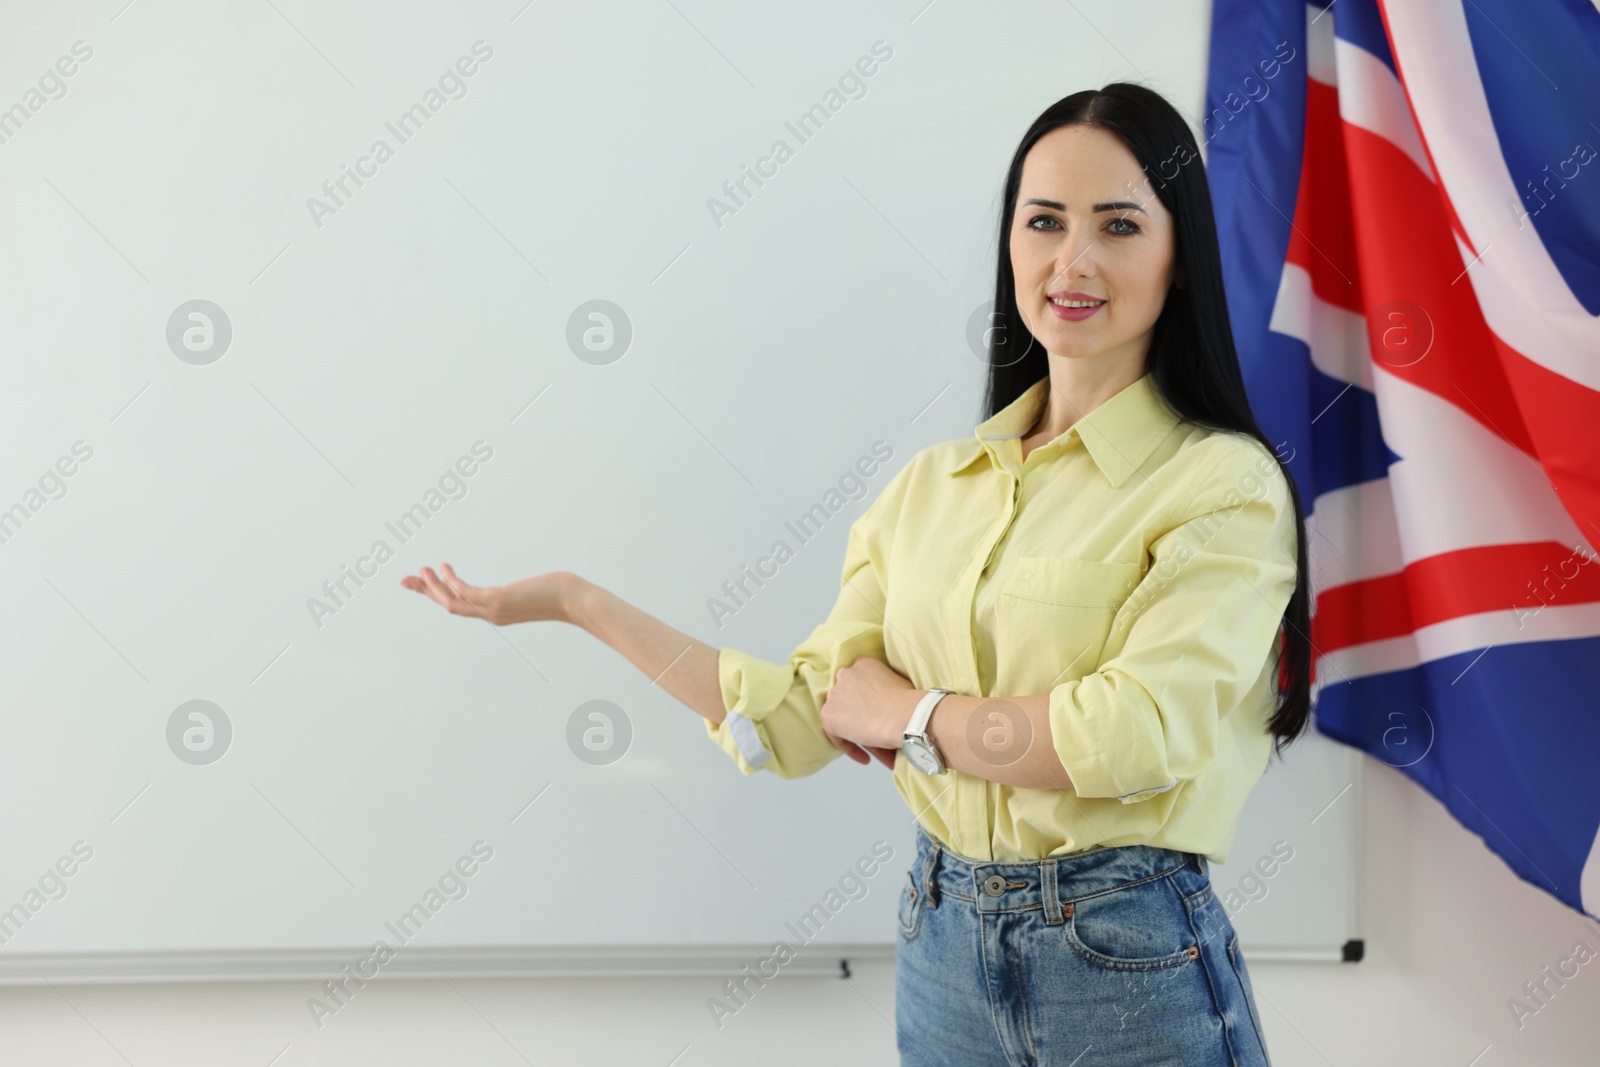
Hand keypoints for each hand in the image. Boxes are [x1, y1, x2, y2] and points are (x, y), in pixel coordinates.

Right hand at [400, 563, 576, 625]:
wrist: (575, 602)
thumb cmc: (561, 594)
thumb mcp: (536, 590)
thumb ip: (527, 591)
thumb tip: (537, 585)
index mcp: (496, 612)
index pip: (460, 605)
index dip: (439, 595)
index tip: (423, 583)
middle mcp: (491, 614)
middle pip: (448, 606)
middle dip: (425, 592)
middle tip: (404, 580)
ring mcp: (492, 610)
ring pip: (452, 603)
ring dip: (432, 588)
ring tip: (420, 571)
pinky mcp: (497, 601)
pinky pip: (465, 593)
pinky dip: (451, 581)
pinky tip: (443, 567)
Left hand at [820, 656, 917, 769]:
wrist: (906, 716)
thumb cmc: (910, 703)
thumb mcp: (898, 686)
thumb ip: (885, 692)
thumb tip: (886, 710)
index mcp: (862, 664)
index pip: (859, 685)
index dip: (868, 704)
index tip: (878, 716)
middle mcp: (845, 674)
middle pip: (850, 701)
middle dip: (862, 718)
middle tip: (877, 735)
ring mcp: (835, 695)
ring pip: (845, 719)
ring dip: (859, 735)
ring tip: (876, 750)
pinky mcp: (829, 715)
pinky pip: (837, 736)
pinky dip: (851, 748)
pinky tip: (866, 758)